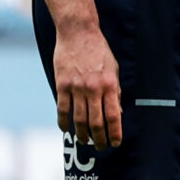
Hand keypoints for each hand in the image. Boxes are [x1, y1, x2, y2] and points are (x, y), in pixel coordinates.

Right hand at [54, 21, 124, 149]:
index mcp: (109, 85)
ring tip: (85, 141)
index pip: (113, 116)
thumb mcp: (114, 69)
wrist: (78, 33)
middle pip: (96, 122)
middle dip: (99, 138)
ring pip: (79, 119)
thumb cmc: (99, 51)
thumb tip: (117, 112)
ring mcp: (76, 88)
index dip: (115, 132)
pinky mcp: (62, 85)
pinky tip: (65, 129)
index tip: (116, 143)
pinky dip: (63, 122)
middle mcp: (93, 89)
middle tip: (101, 147)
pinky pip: (62, 109)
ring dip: (82, 134)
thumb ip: (114, 90)